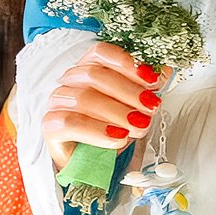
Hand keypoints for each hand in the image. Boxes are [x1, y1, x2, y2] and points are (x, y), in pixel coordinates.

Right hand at [38, 41, 160, 155]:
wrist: (91, 161)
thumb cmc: (110, 127)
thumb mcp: (133, 106)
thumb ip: (146, 88)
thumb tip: (164, 71)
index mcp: (87, 68)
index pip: (100, 53)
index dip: (126, 62)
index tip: (151, 79)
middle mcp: (69, 81)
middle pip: (94, 75)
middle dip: (129, 92)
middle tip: (151, 108)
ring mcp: (58, 102)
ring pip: (84, 98)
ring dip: (118, 112)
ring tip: (139, 127)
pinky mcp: (51, 126)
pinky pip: (71, 123)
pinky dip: (98, 130)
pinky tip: (119, 138)